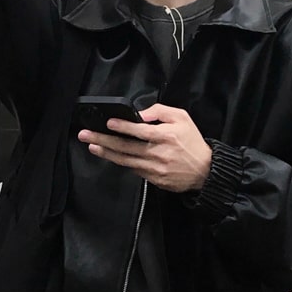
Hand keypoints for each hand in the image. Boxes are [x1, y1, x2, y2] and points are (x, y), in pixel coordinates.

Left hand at [77, 103, 211, 192]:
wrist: (205, 171)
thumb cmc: (192, 142)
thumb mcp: (182, 118)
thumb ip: (160, 111)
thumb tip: (141, 113)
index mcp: (167, 136)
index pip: (141, 131)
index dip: (124, 127)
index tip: (108, 123)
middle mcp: (159, 153)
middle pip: (126, 147)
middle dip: (104, 140)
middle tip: (86, 135)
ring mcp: (155, 169)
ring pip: (126, 160)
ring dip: (107, 153)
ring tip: (92, 145)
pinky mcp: (154, 179)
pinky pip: (134, 169)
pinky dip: (121, 162)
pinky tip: (110, 155)